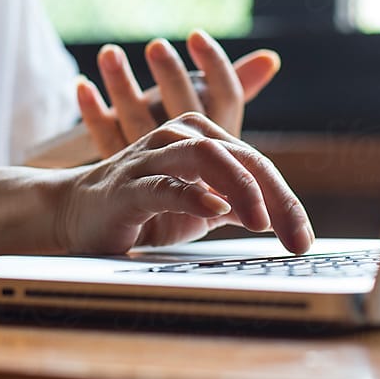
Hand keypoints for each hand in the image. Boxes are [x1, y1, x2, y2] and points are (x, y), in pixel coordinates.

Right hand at [55, 112, 313, 254]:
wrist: (77, 215)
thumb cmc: (145, 210)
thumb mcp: (200, 206)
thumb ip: (239, 203)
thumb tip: (283, 218)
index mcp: (203, 139)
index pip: (256, 164)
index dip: (286, 200)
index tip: (303, 240)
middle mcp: (180, 138)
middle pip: (241, 157)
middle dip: (276, 196)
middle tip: (295, 236)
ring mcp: (151, 158)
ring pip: (207, 156)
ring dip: (242, 187)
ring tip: (262, 221)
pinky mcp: (127, 185)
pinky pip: (165, 183)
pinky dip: (193, 194)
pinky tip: (215, 209)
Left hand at [76, 29, 279, 159]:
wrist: (155, 226)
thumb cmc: (197, 176)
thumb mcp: (218, 132)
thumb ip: (240, 90)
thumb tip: (269, 58)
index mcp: (219, 146)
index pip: (226, 99)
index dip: (214, 67)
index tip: (196, 36)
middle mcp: (189, 155)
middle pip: (183, 109)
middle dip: (170, 76)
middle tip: (156, 46)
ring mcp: (153, 166)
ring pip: (136, 122)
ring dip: (123, 87)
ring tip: (109, 53)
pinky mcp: (124, 175)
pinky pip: (105, 140)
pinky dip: (93, 113)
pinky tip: (81, 86)